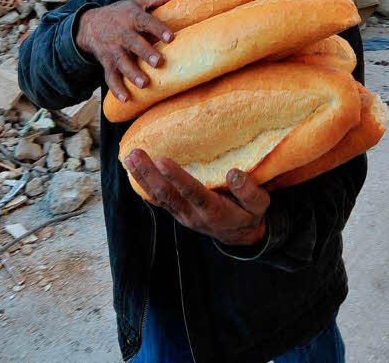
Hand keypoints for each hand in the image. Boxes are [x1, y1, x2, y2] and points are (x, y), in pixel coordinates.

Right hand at [75, 0, 183, 101]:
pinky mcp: (106, 63)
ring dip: (131, 74)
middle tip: (158, 62)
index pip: (146, 22)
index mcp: (131, 17)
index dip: (158, 28)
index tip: (171, 37)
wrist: (89, 24)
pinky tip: (126, 100)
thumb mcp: (137, 2)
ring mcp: (113, 50)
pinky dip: (116, 89)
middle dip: (145, 53)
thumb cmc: (120, 13)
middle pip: (134, 44)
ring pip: (122, 63)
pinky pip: (110, 77)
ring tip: (143, 84)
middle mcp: (121, 34)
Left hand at [124, 149, 268, 246]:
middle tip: (135, 154)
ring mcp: (180, 213)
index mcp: (213, 210)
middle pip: (167, 194)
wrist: (237, 235)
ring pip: (157, 196)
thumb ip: (250, 192)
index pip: (192, 193)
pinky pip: (156, 198)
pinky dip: (143, 185)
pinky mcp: (175, 210)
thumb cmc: (248, 214)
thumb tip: (234, 173)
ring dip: (142, 176)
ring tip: (129, 157)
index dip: (177, 178)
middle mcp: (191, 213)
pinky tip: (131, 169)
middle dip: (149, 174)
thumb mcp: (259, 206)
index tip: (163, 160)